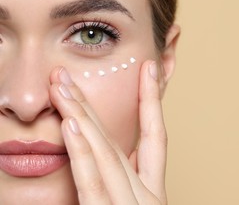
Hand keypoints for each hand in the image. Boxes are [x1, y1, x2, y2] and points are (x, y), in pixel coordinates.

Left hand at [49, 60, 166, 204]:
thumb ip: (122, 185)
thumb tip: (107, 159)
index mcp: (152, 190)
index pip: (155, 137)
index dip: (151, 100)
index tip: (148, 68)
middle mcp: (147, 195)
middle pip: (120, 139)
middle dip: (93, 103)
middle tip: (67, 73)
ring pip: (106, 152)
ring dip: (82, 116)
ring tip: (62, 87)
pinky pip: (92, 181)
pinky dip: (82, 151)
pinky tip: (70, 124)